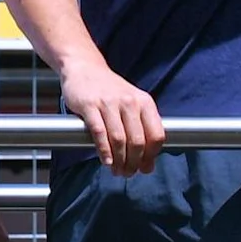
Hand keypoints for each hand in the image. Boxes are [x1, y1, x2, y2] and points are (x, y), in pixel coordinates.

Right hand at [59, 60, 166, 176]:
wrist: (84, 68)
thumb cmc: (108, 90)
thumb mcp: (132, 103)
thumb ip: (141, 127)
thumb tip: (147, 161)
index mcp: (144, 102)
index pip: (156, 135)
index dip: (152, 156)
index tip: (145, 167)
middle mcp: (129, 102)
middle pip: (138, 141)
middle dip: (134, 162)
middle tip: (128, 173)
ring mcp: (109, 103)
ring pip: (119, 139)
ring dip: (119, 160)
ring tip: (116, 170)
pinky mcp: (89, 105)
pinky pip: (99, 133)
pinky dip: (104, 150)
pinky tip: (105, 160)